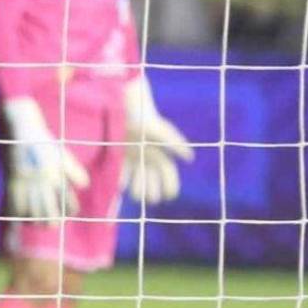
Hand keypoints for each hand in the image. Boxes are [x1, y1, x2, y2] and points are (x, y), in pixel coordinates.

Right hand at [3, 98, 90, 222]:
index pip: (68, 204)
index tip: (68, 213)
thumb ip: (75, 171)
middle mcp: (43, 182)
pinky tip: (22, 215)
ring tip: (37, 222)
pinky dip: (19, 214)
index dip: (70, 211)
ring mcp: (27, 183)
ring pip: (32, 214)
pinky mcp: (12, 182)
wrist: (22, 129)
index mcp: (57, 175)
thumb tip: (83, 186)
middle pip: (49, 215)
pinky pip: (15, 207)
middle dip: (51, 222)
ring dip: (36, 221)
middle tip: (51, 222)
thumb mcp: (62, 154)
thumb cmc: (44, 142)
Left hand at [123, 78, 193, 205]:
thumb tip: (190, 158)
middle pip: (153, 181)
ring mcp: (132, 160)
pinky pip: (121, 175)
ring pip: (137, 181)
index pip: (168, 174)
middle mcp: (146, 159)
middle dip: (153, 192)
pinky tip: (121, 186)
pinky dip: (121, 181)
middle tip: (152, 198)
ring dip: (138, 190)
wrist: (125, 109)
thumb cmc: (145, 119)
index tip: (169, 195)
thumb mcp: (160, 130)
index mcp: (160, 154)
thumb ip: (174, 142)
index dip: (171, 185)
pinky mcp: (118, 159)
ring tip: (137, 195)